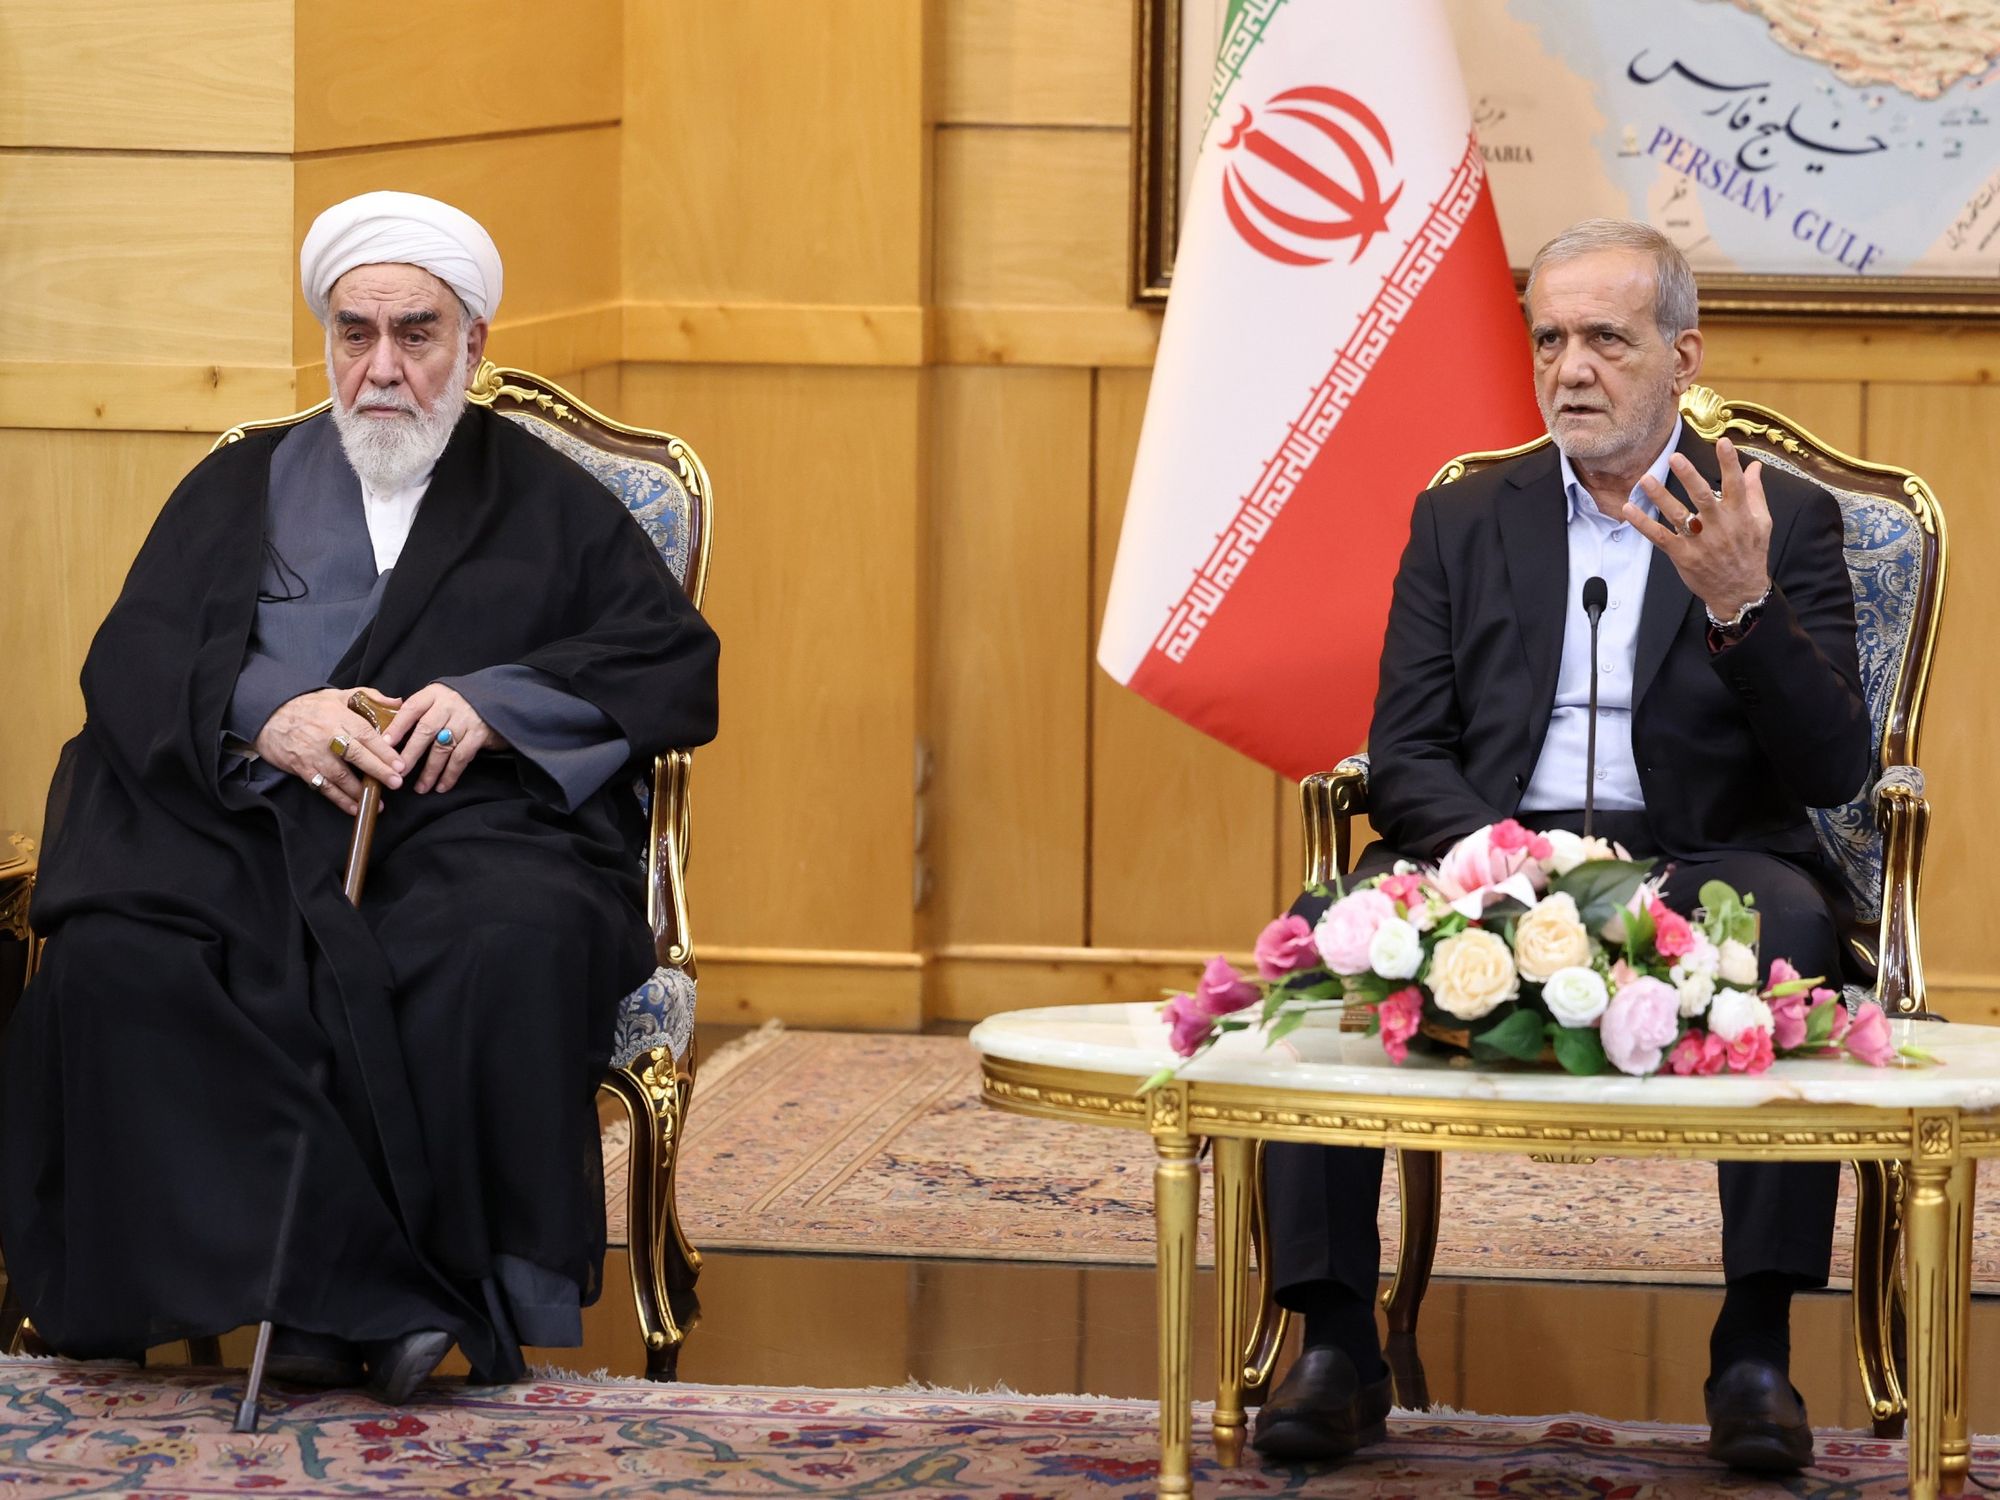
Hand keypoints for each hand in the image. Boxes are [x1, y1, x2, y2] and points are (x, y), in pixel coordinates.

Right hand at [254, 687, 406, 814]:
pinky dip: (339, 799)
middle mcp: (328, 736)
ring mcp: (314, 754)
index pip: (367, 734)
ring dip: (360, 790)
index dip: (384, 751)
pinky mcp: (303, 768)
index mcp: (340, 717)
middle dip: (378, 770)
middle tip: (396, 783)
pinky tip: (354, 807)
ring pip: (340, 775)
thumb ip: (369, 697)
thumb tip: (398, 702)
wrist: (269, 715)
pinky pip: (324, 787)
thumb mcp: (338, 695)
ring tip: (378, 801)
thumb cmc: (309, 706)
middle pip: (356, 755)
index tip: (400, 764)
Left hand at [381, 683, 509, 793]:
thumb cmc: (460, 703)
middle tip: (399, 772)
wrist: (498, 698)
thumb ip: (420, 711)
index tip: (385, 744)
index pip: (412, 709)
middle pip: (425, 730)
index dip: (397, 726)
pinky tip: (442, 786)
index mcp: (434, 694)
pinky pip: (461, 757)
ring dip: (430, 770)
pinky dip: (451, 773)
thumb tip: (390, 730)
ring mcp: (465, 719)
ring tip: (421, 787)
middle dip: (410, 754)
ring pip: (442, 747)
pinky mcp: (479, 734)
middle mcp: (449, 704)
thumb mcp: (439, 698)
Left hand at [1625, 436, 1772, 618]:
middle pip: (1703, 497)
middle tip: (1674, 457)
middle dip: (1689, 476)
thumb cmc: (1750, 553)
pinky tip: (1629, 510)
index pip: (1736, 485)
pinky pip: (1660, 537)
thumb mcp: (1762, 523)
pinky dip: (1643, 524)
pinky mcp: (1683, 556)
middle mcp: (1720, 527)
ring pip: (1678, 515)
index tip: (1723, 442)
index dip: (1730, 463)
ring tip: (1645, 479)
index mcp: (1740, 516)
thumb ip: (1755, 493)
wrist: (1740, 592)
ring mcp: (1700, 542)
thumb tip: (1755, 465)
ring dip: (1660, 497)